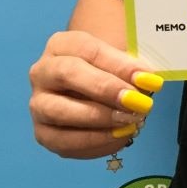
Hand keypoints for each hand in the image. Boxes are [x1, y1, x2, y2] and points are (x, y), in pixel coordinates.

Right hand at [28, 30, 161, 158]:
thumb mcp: (120, 62)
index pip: (88, 49)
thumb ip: (131, 69)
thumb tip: (148, 81)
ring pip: (60, 111)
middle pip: (68, 74)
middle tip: (136, 101)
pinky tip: (120, 137)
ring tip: (130, 121)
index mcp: (61, 45)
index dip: (119, 65)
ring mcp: (38, 104)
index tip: (148, 78)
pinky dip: (95, 142)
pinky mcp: (43, 133)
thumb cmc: (107, 71)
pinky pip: (64, 142)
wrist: (90, 90)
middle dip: (105, 88)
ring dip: (99, 118)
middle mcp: (43, 72)